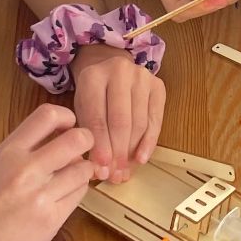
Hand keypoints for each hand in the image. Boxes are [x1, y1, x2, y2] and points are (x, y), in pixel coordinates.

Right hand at [0, 104, 103, 240]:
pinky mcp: (51, 219)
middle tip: (81, 150)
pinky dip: (77, 191)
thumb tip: (68, 136)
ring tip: (71, 177)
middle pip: (76, 139)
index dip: (67, 116)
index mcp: (9, 151)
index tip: (70, 125)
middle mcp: (26, 169)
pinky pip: (80, 194)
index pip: (48, 115)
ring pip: (83, 169)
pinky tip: (65, 194)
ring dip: (83, 170)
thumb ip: (30, 147)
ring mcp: (40, 195)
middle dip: (86, 141)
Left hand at [70, 44, 164, 183]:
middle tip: (115, 175)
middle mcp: (120, 72)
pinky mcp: (158, 85)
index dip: (100, 146)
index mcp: (93, 77)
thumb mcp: (82, 109)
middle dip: (118, 152)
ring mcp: (142, 77)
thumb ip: (89, 135)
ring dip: (132, 151)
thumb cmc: (93, 94)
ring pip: (140, 122)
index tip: (101, 170)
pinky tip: (141, 158)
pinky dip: (149, 142)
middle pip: (121, 121)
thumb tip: (101, 170)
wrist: (109, 65)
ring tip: (125, 172)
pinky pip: (156, 119)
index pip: (98, 117)